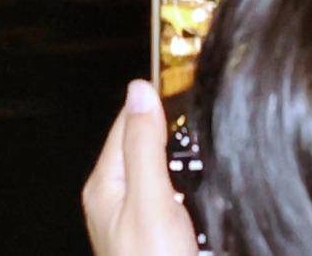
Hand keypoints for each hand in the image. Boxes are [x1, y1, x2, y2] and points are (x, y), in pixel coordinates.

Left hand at [82, 80, 199, 255]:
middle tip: (203, 111)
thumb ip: (145, 147)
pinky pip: (169, 190)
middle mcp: (114, 198)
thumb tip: (140, 91)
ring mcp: (133, 215)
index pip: (127, 120)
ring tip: (205, 142)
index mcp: (106, 183)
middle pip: (144, 142)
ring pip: (158, 166)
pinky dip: (186, 180)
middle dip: (173, 127)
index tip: (184, 81)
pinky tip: (203, 183)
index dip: (156, 99)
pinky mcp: (154, 231)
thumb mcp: (151, 200)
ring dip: (181, 155)